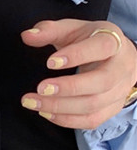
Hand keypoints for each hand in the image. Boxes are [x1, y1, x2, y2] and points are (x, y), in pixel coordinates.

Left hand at [20, 19, 136, 128]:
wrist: (117, 56)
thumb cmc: (90, 41)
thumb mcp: (71, 29)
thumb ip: (48, 31)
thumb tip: (27, 36)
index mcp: (112, 41)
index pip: (101, 47)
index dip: (77, 55)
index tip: (49, 62)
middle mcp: (122, 66)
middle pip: (101, 81)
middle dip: (68, 88)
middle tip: (40, 88)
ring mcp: (120, 90)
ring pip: (95, 104)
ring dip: (61, 107)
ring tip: (34, 103)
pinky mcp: (113, 108)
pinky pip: (92, 120)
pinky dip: (67, 119)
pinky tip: (46, 113)